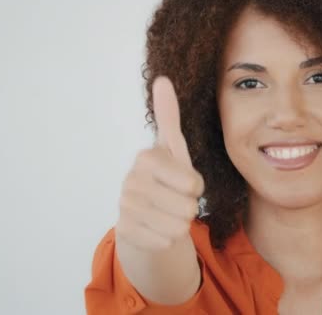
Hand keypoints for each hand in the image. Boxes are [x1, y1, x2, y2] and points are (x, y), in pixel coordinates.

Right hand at [116, 76, 203, 250]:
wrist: (144, 216)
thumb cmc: (165, 179)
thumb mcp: (172, 149)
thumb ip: (169, 117)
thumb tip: (163, 79)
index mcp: (146, 158)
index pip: (194, 184)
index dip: (195, 187)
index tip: (181, 181)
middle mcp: (131, 181)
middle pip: (188, 207)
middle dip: (188, 208)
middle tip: (173, 200)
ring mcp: (126, 208)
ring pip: (178, 227)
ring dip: (178, 224)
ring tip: (166, 213)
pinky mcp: (126, 232)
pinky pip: (166, 242)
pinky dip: (167, 239)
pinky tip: (155, 227)